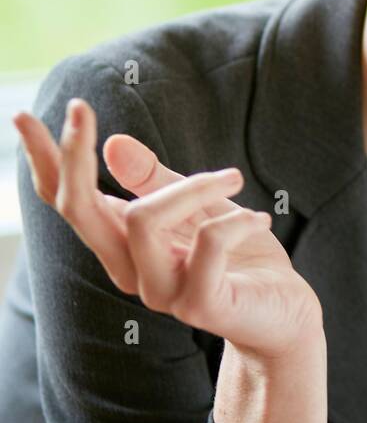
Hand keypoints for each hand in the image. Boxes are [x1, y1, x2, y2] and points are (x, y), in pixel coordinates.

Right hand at [13, 97, 324, 362]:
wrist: (284, 315)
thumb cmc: (241, 257)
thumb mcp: (200, 205)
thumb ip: (158, 180)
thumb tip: (113, 144)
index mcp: (122, 244)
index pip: (67, 202)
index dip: (43, 161)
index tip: (23, 115)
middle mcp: (129, 270)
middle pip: (79, 210)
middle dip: (73, 155)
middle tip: (80, 108)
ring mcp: (160, 292)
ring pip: (143, 219)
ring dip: (193, 186)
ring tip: (234, 179)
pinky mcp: (200, 305)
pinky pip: (207, 243)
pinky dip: (235, 221)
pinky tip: (258, 220)